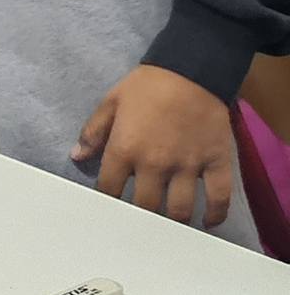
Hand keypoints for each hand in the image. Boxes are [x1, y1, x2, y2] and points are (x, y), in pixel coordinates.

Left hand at [73, 64, 233, 227]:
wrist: (190, 70)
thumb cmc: (146, 86)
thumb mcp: (111, 102)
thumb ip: (93, 132)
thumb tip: (76, 157)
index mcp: (125, 149)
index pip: (109, 189)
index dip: (107, 201)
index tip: (108, 209)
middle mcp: (154, 163)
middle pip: (145, 207)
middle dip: (139, 217)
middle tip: (138, 220)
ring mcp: (187, 166)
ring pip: (179, 210)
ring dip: (173, 221)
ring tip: (168, 224)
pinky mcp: (216, 163)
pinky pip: (218, 198)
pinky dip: (214, 215)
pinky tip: (206, 222)